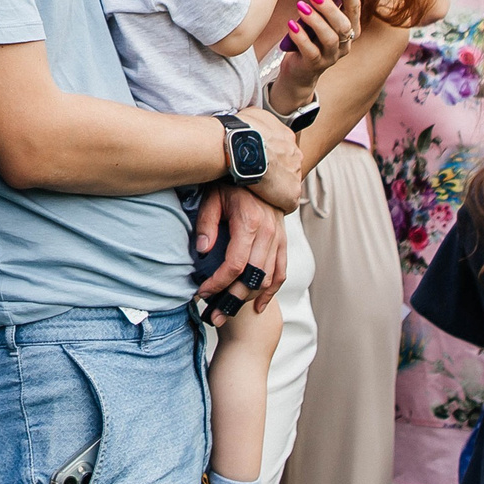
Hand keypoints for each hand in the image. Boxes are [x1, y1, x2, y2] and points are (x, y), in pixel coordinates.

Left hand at [195, 186, 286, 321]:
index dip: (218, 283)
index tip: (201, 293)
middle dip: (231, 300)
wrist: (258, 168)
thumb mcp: (212, 198)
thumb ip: (206, 223)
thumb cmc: (229, 184)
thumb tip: (203, 250)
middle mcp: (268, 234)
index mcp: (249, 223)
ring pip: (268, 279)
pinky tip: (258, 306)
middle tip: (212, 315)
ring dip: (248, 300)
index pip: (235, 264)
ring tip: (227, 313)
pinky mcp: (283, 241)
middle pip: (252, 277)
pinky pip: (281, 271)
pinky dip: (271, 291)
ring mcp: (279, 238)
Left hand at [273, 0, 363, 97]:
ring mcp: (331, 57)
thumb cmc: (310, 39)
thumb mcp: (318, 23)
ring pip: (329, 38)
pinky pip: (310, 51)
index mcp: (349, 31)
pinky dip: (301, 37)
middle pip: (343, 26)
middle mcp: (344, 45)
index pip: (354, 12)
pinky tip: (291, 25)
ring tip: (300, 6)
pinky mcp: (314, 66)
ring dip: (315, 20)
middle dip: (329, 8)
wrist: (298, 70)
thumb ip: (322, 10)